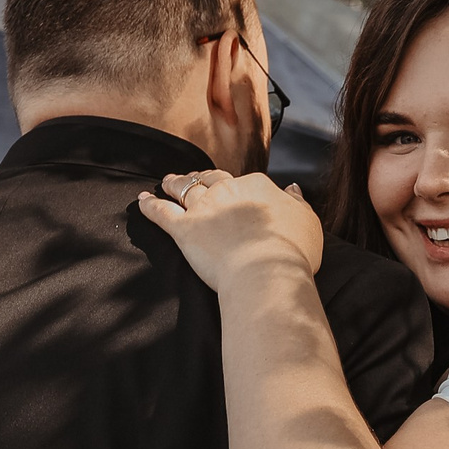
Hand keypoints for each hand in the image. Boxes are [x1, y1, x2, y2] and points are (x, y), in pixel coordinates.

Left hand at [136, 170, 323, 290]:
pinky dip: (149, 206)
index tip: (233, 192)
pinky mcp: (184, 230)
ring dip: (174, 184)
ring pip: (184, 189)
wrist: (267, 272)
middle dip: (201, 177)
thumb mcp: (307, 222)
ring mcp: (204, 208)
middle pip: (210, 180)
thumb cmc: (293, 253)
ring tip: (167, 182)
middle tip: (193, 177)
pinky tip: (141, 201)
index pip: (243, 182)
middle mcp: (227, 191)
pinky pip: (161, 213)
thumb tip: (292, 188)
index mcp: (256, 186)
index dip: (236, 187)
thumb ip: (297, 203)